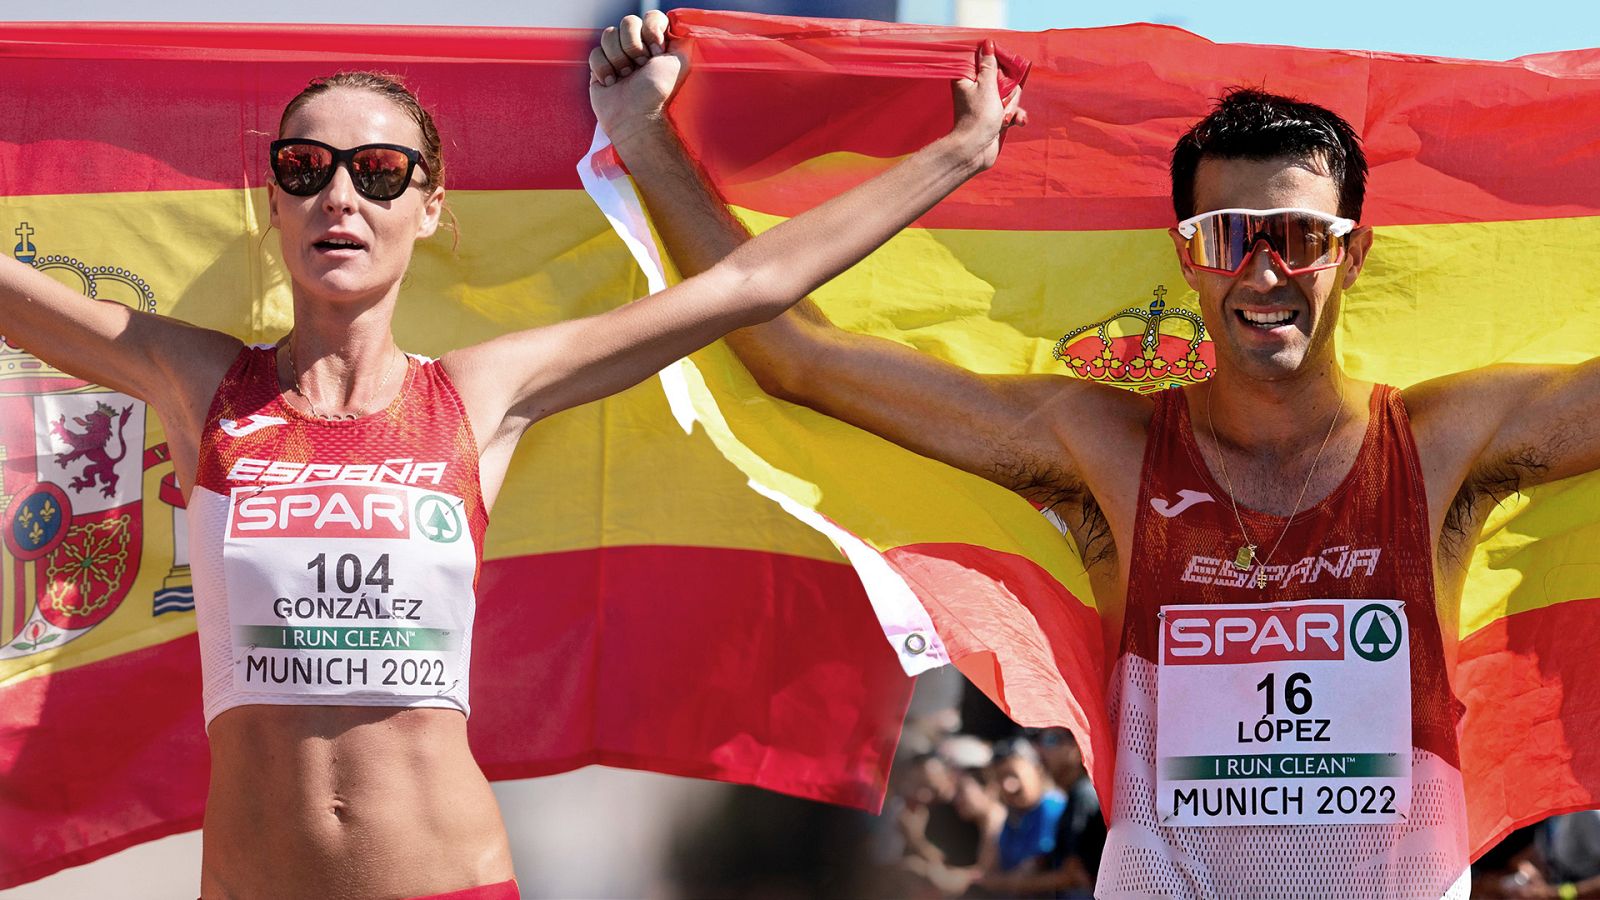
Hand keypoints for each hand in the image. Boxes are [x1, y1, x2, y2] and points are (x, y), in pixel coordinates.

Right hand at [589, 11, 684, 145]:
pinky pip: (595, 52)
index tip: (657, 53)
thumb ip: (682, 37)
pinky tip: (612, 83)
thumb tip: (674, 24)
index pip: (651, 16)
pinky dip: (603, 69)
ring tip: (626, 76)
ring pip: (608, 34)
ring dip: (619, 58)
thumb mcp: (681, 61)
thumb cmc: (658, 91)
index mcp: (658, 43)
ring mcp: (617, 56)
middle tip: (640, 67)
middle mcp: (638, 47)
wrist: (636, 117)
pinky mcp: (599, 67)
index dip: (651, 32)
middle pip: (628, 22)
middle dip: (634, 46)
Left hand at [949, 41, 1026, 170]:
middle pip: (1004, 79)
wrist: (975, 150)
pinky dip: (1016, 116)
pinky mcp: (996, 118)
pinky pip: (1012, 111)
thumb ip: (989, 65)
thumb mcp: (986, 85)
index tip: (1003, 74)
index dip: (999, 65)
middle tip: (1002, 101)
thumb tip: (987, 44)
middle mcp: (977, 90)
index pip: (987, 61)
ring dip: (1013, 106)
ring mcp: (988, 104)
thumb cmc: (977, 117)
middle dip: (1010, 91)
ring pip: (1011, 95)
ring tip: (1005, 117)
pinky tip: (1016, 122)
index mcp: (969, 78)